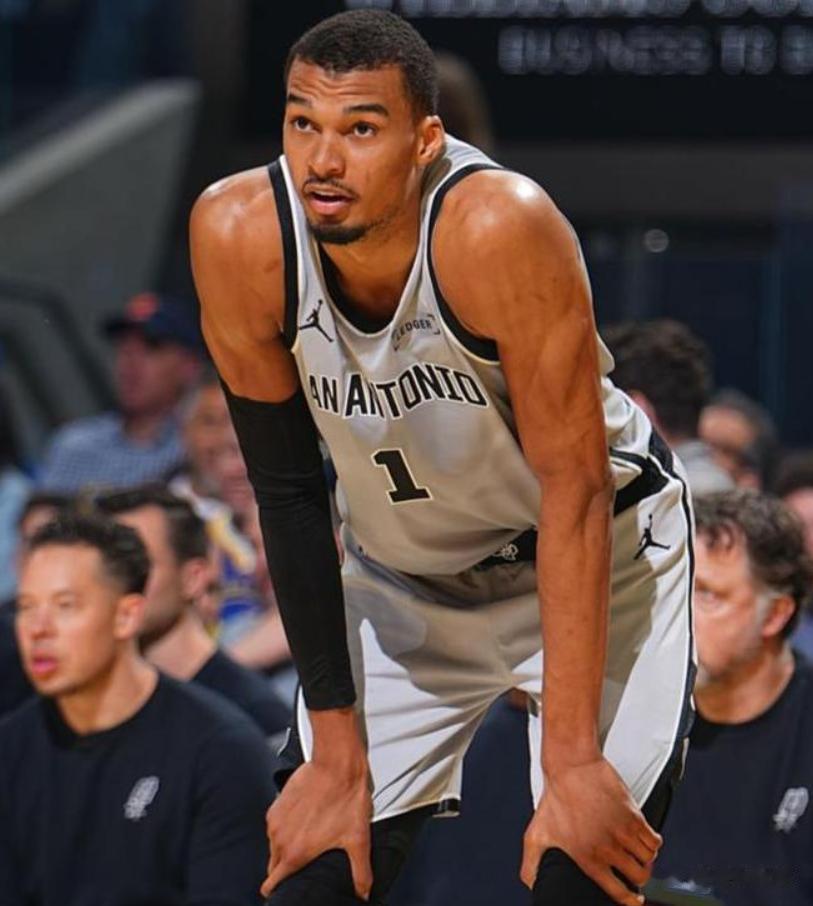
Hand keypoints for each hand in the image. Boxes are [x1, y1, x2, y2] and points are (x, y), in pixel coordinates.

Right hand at [260, 758, 372, 899]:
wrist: (337, 764)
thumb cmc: (347, 800)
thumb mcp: (358, 840)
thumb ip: (360, 873)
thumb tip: (364, 894)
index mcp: (295, 854)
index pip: (272, 884)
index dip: (277, 891)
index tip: (285, 892)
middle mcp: (279, 839)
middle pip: (274, 865)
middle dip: (284, 869)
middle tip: (304, 864)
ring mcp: (275, 820)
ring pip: (274, 844)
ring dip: (285, 846)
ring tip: (307, 840)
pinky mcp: (277, 803)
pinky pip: (275, 825)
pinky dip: (285, 828)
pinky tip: (303, 821)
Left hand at [520, 755, 661, 905]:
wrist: (571, 765)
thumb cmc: (555, 797)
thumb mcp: (537, 835)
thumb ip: (532, 866)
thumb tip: (533, 886)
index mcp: (586, 858)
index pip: (618, 892)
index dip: (629, 900)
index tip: (633, 900)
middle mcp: (607, 848)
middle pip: (639, 876)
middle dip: (638, 876)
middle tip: (633, 869)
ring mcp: (622, 832)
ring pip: (649, 859)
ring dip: (646, 859)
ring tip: (638, 854)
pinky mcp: (634, 816)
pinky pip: (655, 839)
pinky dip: (653, 842)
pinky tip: (644, 839)